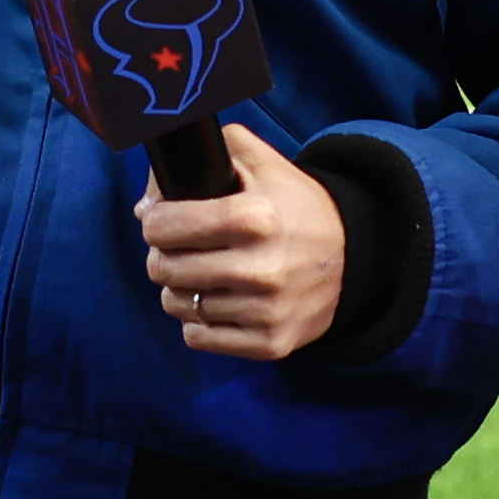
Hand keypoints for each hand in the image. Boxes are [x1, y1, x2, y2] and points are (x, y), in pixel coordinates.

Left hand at [138, 121, 348, 361]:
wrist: (354, 259)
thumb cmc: (294, 206)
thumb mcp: (259, 163)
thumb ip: (201, 154)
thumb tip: (145, 205)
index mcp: (254, 217)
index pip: (166, 226)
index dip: (156, 221)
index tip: (164, 220)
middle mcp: (260, 268)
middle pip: (164, 268)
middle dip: (162, 254)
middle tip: (178, 248)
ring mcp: (265, 312)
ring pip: (176, 305)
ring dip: (178, 289)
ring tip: (198, 274)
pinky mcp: (270, 344)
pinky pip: (197, 338)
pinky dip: (197, 321)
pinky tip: (215, 302)